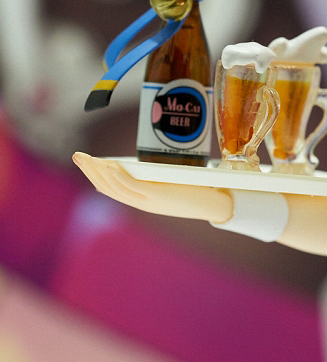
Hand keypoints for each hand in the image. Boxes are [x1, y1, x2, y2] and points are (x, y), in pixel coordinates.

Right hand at [72, 153, 232, 222]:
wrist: (216, 205)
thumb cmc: (197, 191)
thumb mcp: (172, 182)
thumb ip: (159, 174)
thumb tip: (150, 158)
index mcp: (143, 199)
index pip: (112, 189)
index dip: (96, 176)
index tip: (86, 162)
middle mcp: (141, 202)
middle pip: (107, 188)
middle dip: (90, 171)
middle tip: (76, 156)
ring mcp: (148, 201)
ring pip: (115, 188)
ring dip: (98, 172)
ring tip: (86, 159)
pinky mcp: (158, 197)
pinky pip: (132, 187)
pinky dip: (119, 177)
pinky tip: (110, 166)